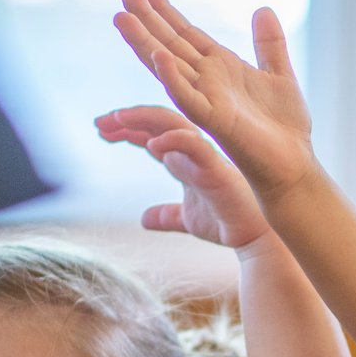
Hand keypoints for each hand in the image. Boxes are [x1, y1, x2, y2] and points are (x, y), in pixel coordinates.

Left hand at [94, 104, 270, 248]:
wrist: (255, 238)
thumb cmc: (226, 224)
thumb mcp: (186, 219)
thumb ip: (166, 215)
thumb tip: (145, 219)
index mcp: (185, 159)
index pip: (152, 134)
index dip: (126, 129)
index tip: (100, 130)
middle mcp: (193, 151)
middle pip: (157, 121)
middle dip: (126, 118)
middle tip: (99, 122)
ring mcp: (204, 155)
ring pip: (172, 122)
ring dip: (142, 118)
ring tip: (116, 120)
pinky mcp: (215, 167)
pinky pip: (193, 145)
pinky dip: (172, 140)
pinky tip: (151, 145)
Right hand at [113, 0, 315, 201]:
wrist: (295, 165)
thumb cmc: (286, 127)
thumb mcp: (279, 74)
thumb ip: (269, 44)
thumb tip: (263, 8)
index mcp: (220, 68)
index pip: (185, 33)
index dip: (164, 9)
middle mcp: (207, 81)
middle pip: (169, 43)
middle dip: (146, 17)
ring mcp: (207, 100)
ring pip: (168, 67)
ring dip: (144, 43)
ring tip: (122, 18)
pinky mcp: (215, 121)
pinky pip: (188, 99)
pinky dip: (173, 78)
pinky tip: (159, 56)